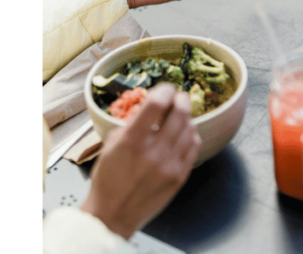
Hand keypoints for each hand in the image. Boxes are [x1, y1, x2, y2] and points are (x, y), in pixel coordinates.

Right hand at [80, 84, 201, 238]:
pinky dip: (191, 135)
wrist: (113, 214)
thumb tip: (149, 108)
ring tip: (179, 115)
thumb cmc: (108, 179)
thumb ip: (131, 124)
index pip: (156, 103)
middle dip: (180, 99)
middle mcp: (153, 152)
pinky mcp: (180, 176)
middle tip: (178, 96)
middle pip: (179, 113)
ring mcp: (169, 165)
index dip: (164, 90)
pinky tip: (184, 133)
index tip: (165, 89)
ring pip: (190, 128)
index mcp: (132, 141)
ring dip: (186, 116)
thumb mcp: (110, 145)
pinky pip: (194, 146)